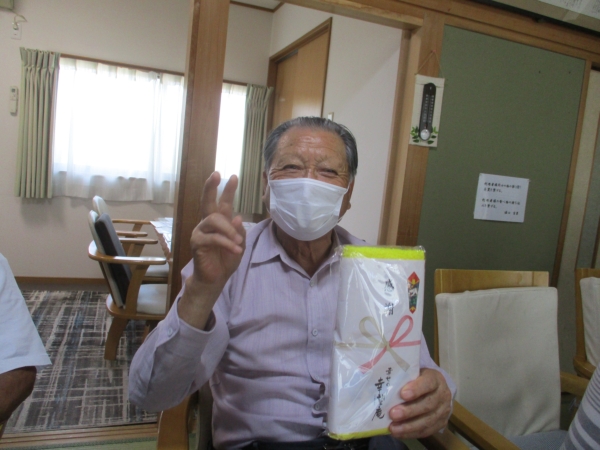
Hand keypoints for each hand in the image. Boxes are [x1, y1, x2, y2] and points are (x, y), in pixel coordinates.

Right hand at [178, 172, 245, 328]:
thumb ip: (239, 231)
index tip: (233, 176)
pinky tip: (235, 250)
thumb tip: (236, 216)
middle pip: (207, 201)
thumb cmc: (226, 259)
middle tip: (216, 174)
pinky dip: (226, 243)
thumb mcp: (239, 244)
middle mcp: (207, 223)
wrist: (216, 278)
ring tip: (238, 243)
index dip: (227, 189)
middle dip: (211, 187)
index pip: (222, 202)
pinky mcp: (197, 242)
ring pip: (214, 220)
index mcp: (219, 221)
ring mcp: (200, 231)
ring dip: (229, 230)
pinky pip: (213, 238)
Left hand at [388, 368, 451, 438]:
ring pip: (428, 420)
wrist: (434, 390)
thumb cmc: (417, 379)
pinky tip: (398, 433)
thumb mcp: (412, 373)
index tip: (402, 394)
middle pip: (428, 404)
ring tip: (393, 428)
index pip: (428, 382)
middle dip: (409, 411)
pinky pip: (426, 431)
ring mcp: (443, 411)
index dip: (416, 389)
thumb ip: (401, 375)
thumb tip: (379, 380)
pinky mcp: (440, 424)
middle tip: (393, 414)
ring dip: (409, 426)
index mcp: (435, 378)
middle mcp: (442, 395)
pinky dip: (411, 433)